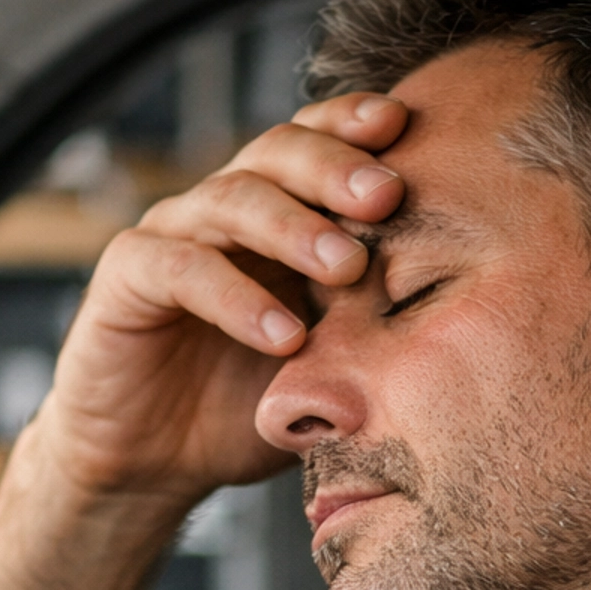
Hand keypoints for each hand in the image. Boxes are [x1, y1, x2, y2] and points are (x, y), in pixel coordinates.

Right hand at [34, 92, 407, 503]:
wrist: (154, 464)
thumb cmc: (245, 408)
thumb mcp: (327, 365)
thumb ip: (371, 326)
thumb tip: (466, 305)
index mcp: (274, 213)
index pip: (314, 141)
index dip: (354, 125)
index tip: (409, 128)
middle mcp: (220, 209)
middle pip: (276, 152)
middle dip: (335, 168)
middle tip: (386, 197)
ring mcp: (170, 236)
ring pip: (230, 200)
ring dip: (294, 228)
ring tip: (346, 268)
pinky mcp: (125, 278)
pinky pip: (181, 269)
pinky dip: (236, 298)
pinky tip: (284, 335)